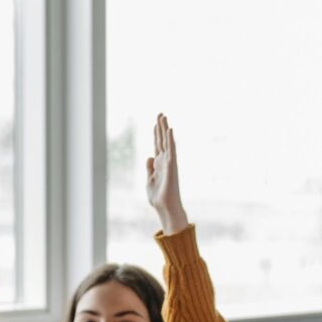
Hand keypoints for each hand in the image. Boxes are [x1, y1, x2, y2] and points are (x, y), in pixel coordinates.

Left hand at [146, 113, 187, 234]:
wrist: (165, 208)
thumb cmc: (158, 197)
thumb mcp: (149, 180)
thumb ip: (149, 168)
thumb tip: (150, 156)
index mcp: (158, 164)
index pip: (157, 145)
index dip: (156, 134)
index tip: (156, 123)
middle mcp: (165, 161)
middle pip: (161, 140)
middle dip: (160, 127)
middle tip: (161, 113)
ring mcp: (169, 162)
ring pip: (166, 142)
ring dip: (164, 128)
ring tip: (163, 116)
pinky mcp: (171, 166)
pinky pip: (171, 150)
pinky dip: (170, 139)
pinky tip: (169, 129)